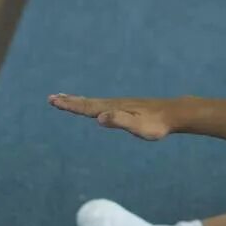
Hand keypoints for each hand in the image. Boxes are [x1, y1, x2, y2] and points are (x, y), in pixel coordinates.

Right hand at [49, 93, 173, 138]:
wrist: (174, 113)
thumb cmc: (157, 124)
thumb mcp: (137, 127)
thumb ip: (119, 121)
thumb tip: (99, 118)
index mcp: (113, 109)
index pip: (87, 107)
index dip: (70, 105)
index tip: (54, 101)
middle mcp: (114, 105)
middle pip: (87, 103)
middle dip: (69, 101)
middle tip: (52, 98)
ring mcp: (120, 105)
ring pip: (95, 103)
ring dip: (79, 101)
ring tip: (66, 98)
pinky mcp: (127, 108)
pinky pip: (104, 105)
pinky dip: (93, 104)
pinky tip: (95, 107)